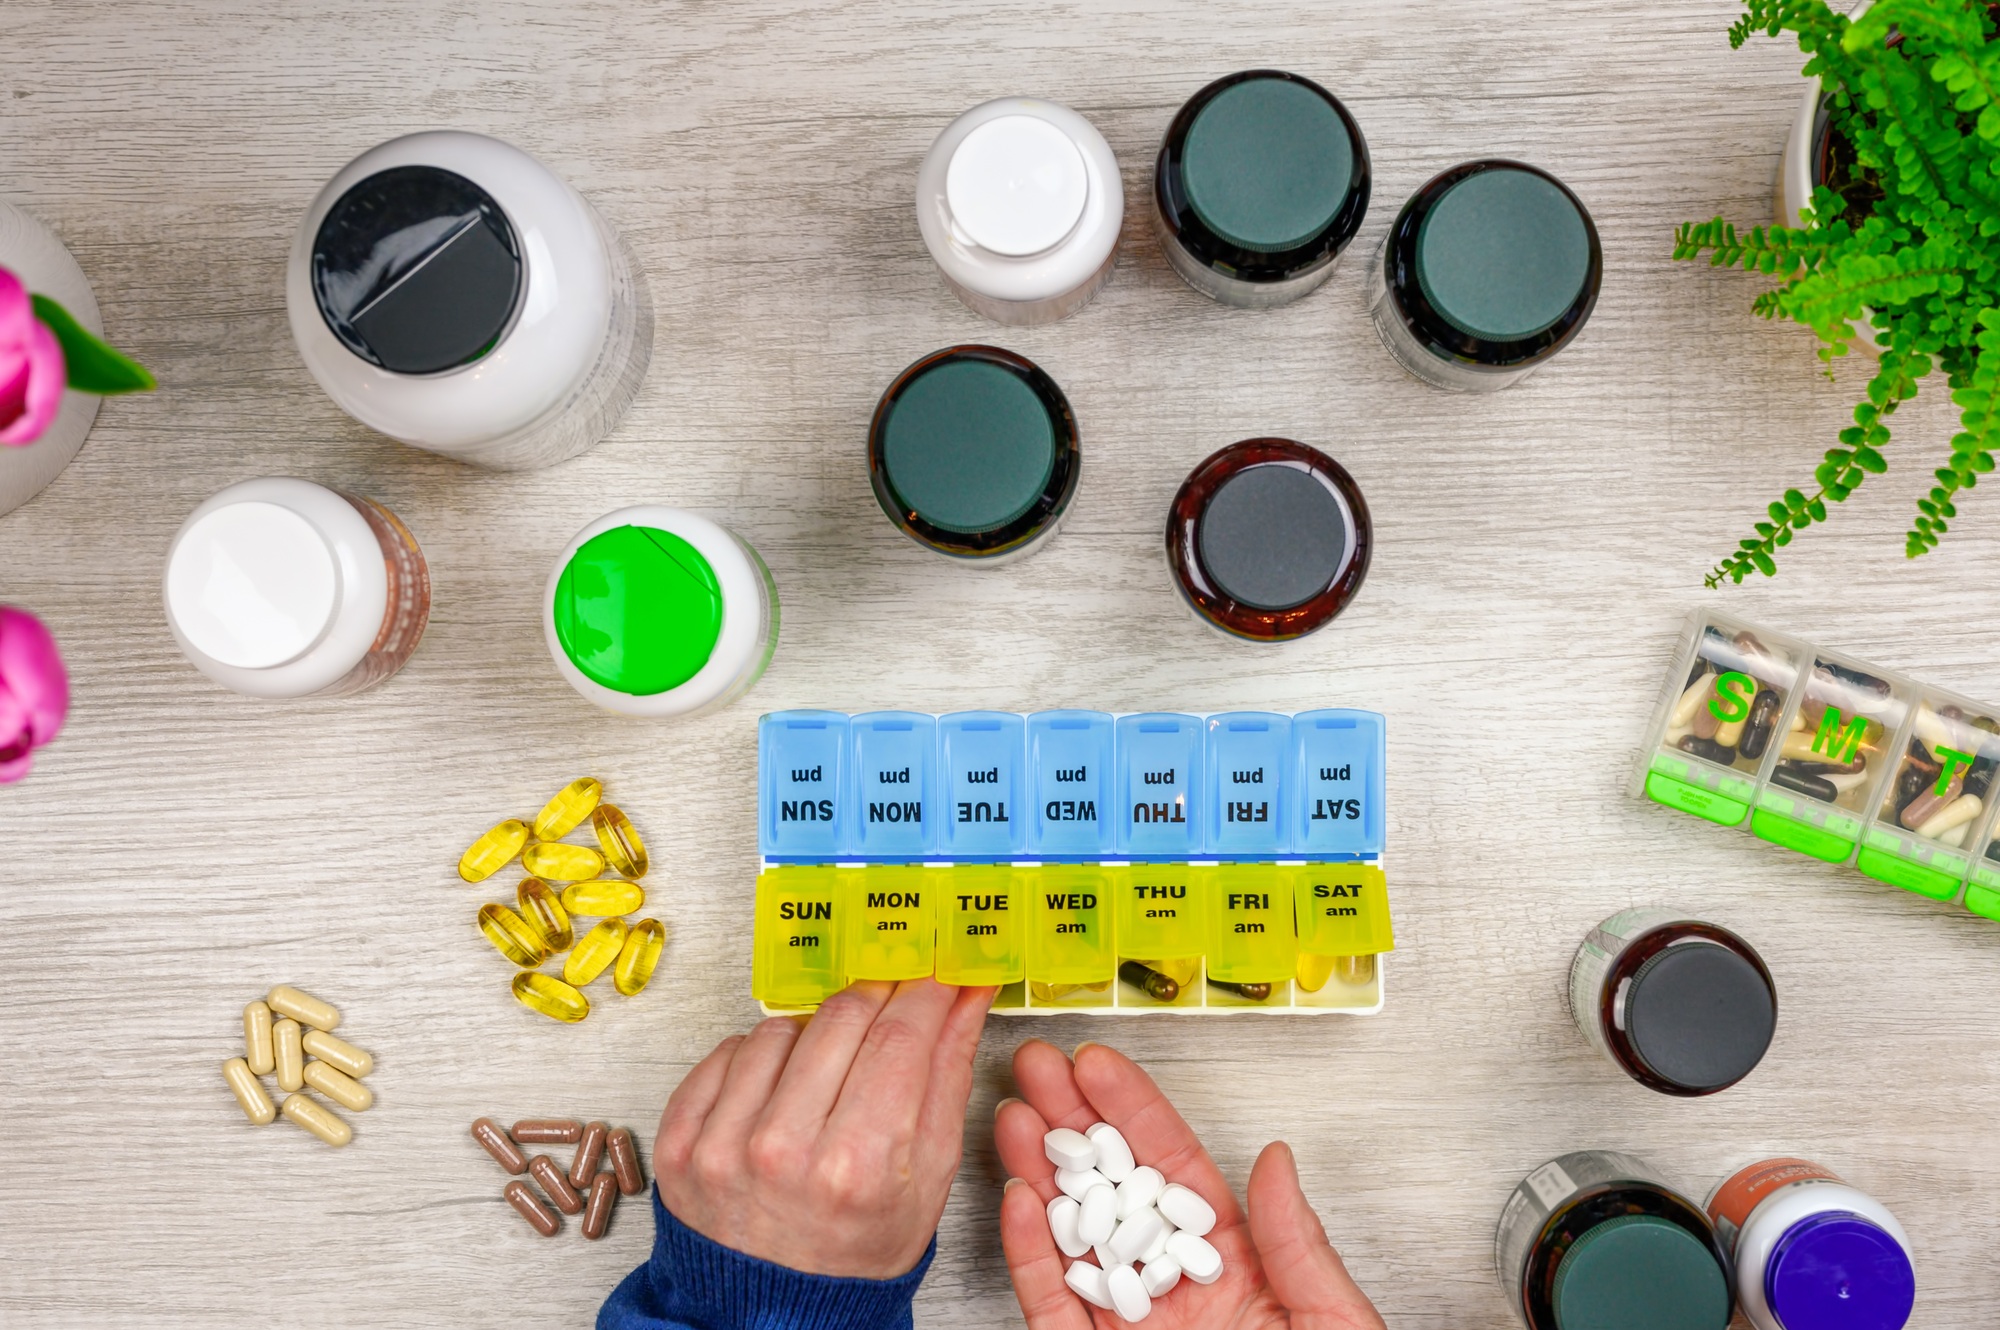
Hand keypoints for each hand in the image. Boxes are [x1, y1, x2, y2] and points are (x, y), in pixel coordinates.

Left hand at [654, 978, 994, 1277]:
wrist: (776, 1312)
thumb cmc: (858, 1253)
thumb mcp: (928, 1177)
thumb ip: (946, 1075)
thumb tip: (966, 996)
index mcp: (858, 1165)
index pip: (901, 1035)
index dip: (927, 989)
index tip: (937, 969)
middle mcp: (784, 1150)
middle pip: (843, 1017)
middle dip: (878, 996)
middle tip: (893, 999)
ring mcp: (724, 1144)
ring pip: (782, 1027)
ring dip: (815, 1033)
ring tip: (831, 1074)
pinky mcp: (681, 1140)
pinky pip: (727, 1052)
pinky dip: (760, 1058)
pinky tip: (782, 1091)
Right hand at [996, 1039, 1385, 1329]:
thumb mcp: (1335, 1328)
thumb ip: (1298, 1245)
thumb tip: (1275, 1160)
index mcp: (1241, 1273)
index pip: (1178, 1174)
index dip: (1135, 1113)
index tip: (1100, 1065)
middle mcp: (1180, 1297)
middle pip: (1114, 1193)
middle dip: (1072, 1125)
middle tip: (1035, 1066)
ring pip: (1073, 1242)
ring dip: (1040, 1177)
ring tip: (1015, 1118)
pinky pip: (1055, 1312)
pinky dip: (1031, 1259)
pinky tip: (1017, 1203)